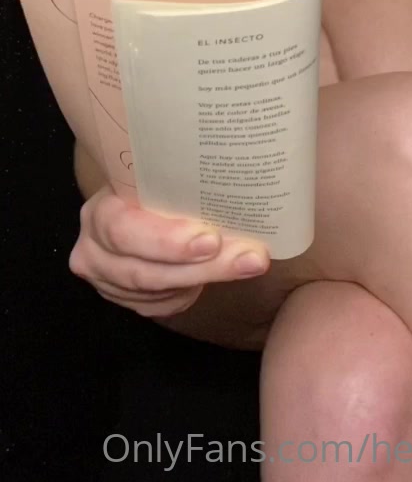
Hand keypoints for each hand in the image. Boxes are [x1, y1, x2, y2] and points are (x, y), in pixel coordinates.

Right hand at [69, 184, 270, 316]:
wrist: (137, 203)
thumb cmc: (155, 184)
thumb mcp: (160, 177)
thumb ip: (183, 184)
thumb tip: (240, 183)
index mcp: (100, 208)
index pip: (124, 229)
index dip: (167, 241)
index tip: (212, 240)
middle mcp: (93, 246)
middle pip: (143, 270)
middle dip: (199, 268)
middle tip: (247, 259)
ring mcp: (104, 277)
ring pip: (154, 291)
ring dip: (203, 280)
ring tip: (247, 264)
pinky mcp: (120, 297)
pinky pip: (157, 305)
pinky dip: (186, 293)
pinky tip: (210, 277)